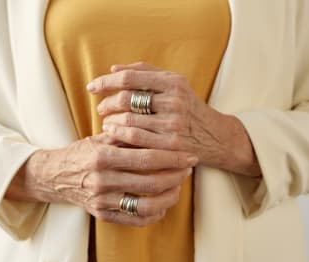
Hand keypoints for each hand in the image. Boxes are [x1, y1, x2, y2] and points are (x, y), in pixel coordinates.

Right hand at [6, 133, 197, 226]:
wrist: (54, 176)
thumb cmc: (82, 153)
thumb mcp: (99, 137)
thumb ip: (126, 134)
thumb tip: (158, 128)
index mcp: (102, 156)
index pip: (146, 158)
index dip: (173, 157)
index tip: (189, 154)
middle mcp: (102, 181)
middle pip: (150, 182)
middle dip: (176, 175)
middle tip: (188, 168)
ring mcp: (102, 201)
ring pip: (146, 205)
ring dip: (169, 196)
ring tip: (179, 185)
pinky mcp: (103, 215)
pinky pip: (135, 219)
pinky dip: (155, 213)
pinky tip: (164, 202)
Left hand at [87, 62, 260, 176]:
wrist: (216, 136)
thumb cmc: (188, 107)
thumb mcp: (175, 84)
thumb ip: (146, 72)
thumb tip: (114, 68)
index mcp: (173, 82)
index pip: (130, 78)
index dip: (106, 81)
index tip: (92, 86)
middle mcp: (174, 101)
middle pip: (126, 99)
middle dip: (107, 104)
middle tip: (101, 109)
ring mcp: (173, 125)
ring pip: (128, 120)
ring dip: (111, 121)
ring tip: (106, 122)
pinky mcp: (171, 146)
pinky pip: (136, 139)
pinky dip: (119, 135)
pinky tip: (114, 133)